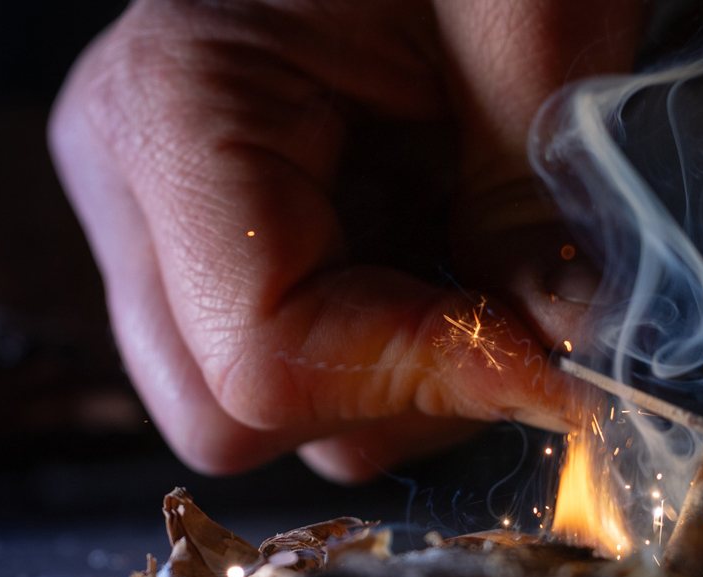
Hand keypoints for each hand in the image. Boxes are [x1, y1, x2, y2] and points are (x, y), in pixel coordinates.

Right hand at [49, 0, 640, 481]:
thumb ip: (538, 195)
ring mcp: (145, 210)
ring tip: (473, 245)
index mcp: (173, 104)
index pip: (260, 358)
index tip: (547, 358)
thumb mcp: (522, 13)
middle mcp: (126, 175)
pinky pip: (280, 352)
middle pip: (230, 411)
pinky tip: (434, 240)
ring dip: (395, 368)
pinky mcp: (191, 229)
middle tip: (509, 311)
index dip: (422, 379)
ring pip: (253, 404)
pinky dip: (380, 334)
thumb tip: (576, 360)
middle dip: (392, 391)